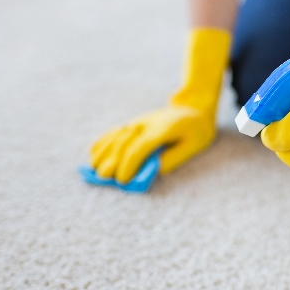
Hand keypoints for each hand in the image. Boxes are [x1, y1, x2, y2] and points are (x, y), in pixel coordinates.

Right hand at [90, 105, 214, 181]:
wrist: (193, 108)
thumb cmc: (196, 132)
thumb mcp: (193, 147)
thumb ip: (172, 159)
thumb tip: (152, 171)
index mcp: (162, 130)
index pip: (139, 148)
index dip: (129, 165)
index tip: (123, 181)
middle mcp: (146, 124)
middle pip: (123, 143)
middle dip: (112, 162)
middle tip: (105, 179)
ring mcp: (138, 122)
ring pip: (115, 137)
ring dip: (103, 153)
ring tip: (94, 170)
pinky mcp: (135, 123)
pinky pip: (115, 131)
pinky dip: (103, 142)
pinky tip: (93, 154)